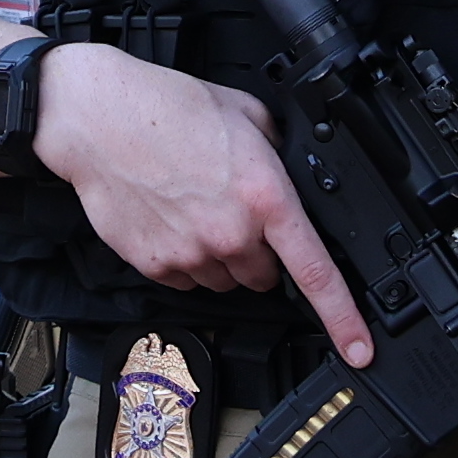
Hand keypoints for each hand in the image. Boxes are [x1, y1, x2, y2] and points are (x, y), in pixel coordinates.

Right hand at [32, 44, 375, 363]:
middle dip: (260, 254)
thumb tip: (291, 173)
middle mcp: (231, 234)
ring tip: (196, 208)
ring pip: (225, 281)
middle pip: (266, 277)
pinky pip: (186, 280)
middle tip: (235, 212)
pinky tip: (171, 218)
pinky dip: (185, 258)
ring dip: (221, 257)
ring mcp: (190, 255)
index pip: (315, 272)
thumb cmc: (166, 108)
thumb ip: (277, 152)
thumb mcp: (246, 114)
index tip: (359, 349)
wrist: (99, 119)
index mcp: (265, 197)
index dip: (343, 317)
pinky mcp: (155, 264)